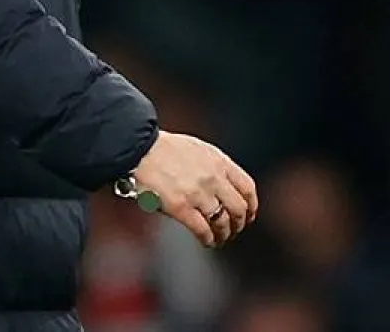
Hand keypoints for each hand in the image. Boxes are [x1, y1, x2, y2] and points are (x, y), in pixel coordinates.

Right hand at [130, 130, 257, 247]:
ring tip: (219, 238)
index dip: (251, 205)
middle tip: (234, 230)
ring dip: (224, 234)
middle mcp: (212, 178)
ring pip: (223, 223)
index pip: (247, 188)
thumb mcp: (197, 149)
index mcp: (218, 161)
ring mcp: (197, 194)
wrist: (138, 149)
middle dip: (239, 223)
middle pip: (239, 209)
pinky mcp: (180, 207)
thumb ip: (214, 166)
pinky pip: (203, 230)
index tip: (248, 214)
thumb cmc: (164, 148)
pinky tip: (207, 241)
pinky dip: (208, 239)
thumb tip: (226, 188)